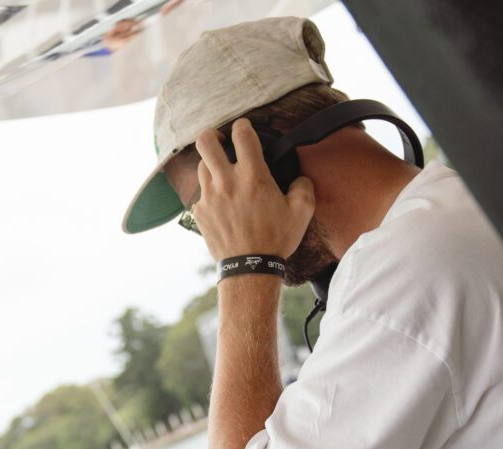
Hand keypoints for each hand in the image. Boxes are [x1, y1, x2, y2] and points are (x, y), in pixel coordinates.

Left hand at [193, 118, 314, 260]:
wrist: (249, 268)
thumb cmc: (276, 240)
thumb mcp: (302, 212)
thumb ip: (303, 186)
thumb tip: (298, 178)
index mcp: (253, 176)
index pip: (241, 134)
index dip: (243, 126)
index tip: (245, 131)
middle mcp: (226, 182)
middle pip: (206, 141)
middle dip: (213, 135)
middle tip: (222, 142)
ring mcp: (209, 197)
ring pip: (201, 166)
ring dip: (212, 165)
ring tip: (223, 175)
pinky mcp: (200, 212)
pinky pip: (201, 194)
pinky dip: (210, 193)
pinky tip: (222, 204)